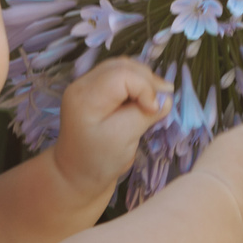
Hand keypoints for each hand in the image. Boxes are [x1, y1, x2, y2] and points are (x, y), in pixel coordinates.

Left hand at [53, 58, 167, 204]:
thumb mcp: (123, 139)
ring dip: (144, 80)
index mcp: (85, 97)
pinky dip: (137, 84)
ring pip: (123, 68)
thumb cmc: (99, 161)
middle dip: (147, 80)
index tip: (153, 111)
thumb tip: (166, 98)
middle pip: (123, 66)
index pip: (122, 75)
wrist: (77, 175)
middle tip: (164, 99)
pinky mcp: (95, 92)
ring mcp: (87, 86)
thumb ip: (144, 115)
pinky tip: (146, 99)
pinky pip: (119, 77)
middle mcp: (83, 85)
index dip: (144, 87)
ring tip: (157, 99)